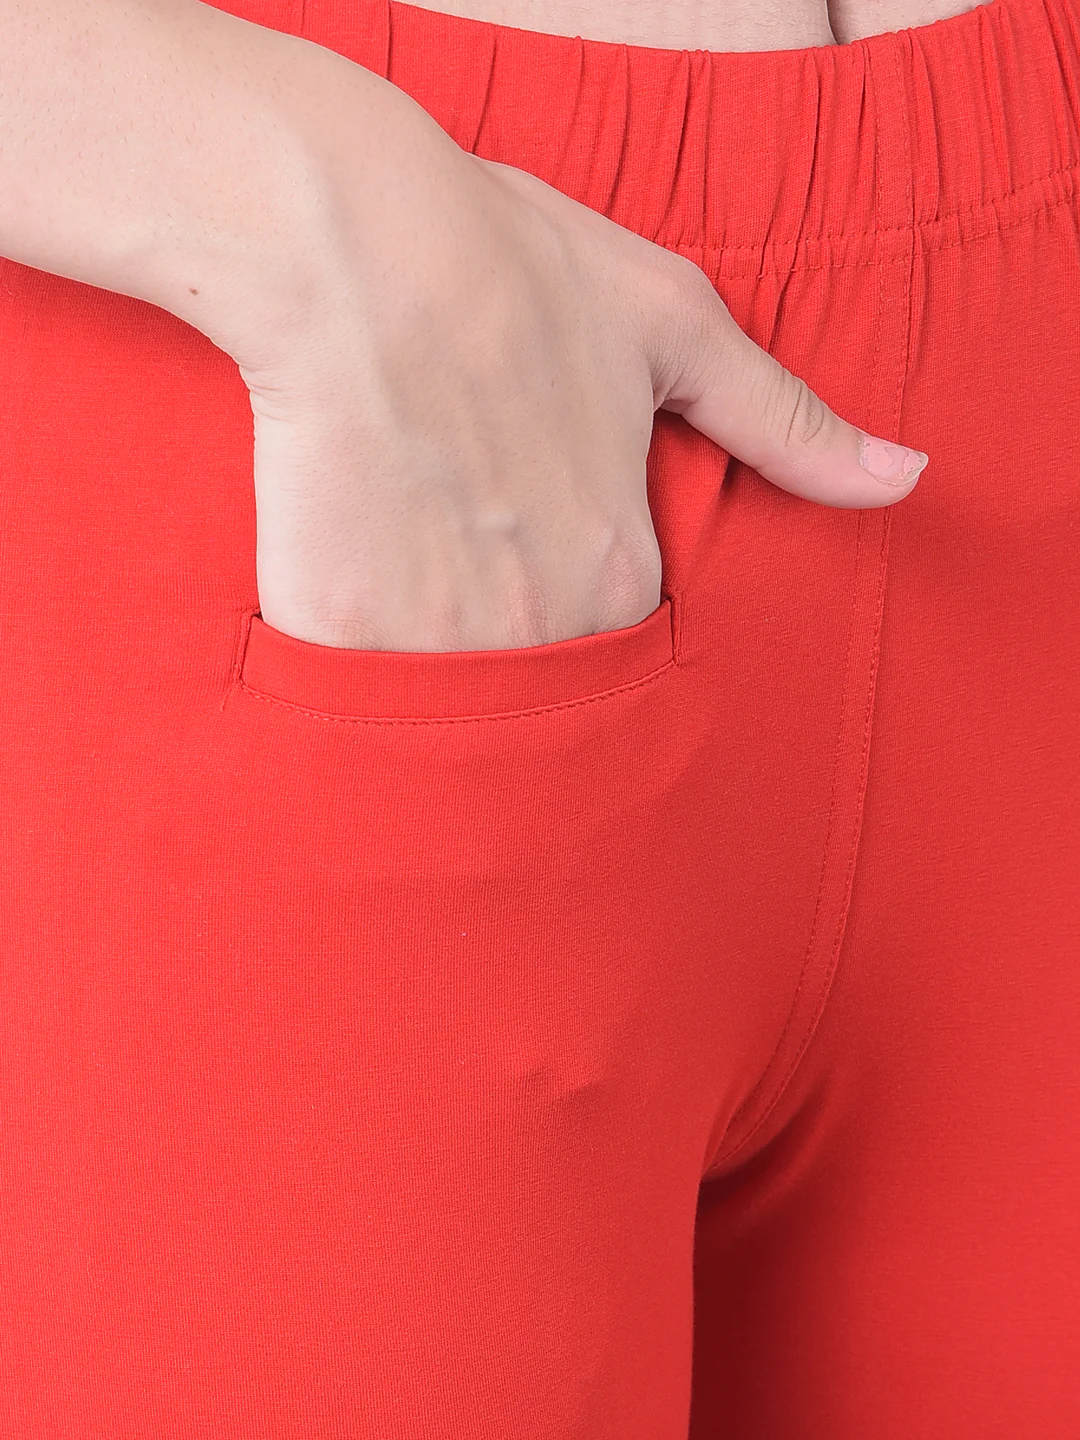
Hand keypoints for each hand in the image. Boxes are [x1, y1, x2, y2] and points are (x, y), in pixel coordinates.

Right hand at [223, 82, 926, 652]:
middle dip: (499, 638)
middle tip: (451, 547)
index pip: (614, 644)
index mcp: (619, 571)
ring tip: (398, 555)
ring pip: (444, 696)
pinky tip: (341, 566)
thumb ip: (787, 424)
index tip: (527, 546)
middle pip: (529, 680)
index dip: (565, 596)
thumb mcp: (676, 327)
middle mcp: (541, 627)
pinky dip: (354, 645)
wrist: (349, 245)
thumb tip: (904, 480)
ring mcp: (437, 639)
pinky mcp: (341, 630)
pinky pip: (358, 678)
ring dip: (427, 651)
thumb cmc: (515, 270)